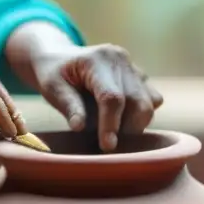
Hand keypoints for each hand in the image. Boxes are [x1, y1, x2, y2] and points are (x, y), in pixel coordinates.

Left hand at [31, 43, 163, 151]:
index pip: (112, 97)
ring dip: (136, 123)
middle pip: (139, 102)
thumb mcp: (51, 88)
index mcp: (97, 60)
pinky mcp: (140, 75)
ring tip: (113, 130)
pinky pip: (152, 99)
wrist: (60, 57)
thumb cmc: (53, 74)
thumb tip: (79, 127)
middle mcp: (120, 60)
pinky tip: (121, 118)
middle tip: (109, 144)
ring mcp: (133, 66)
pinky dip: (140, 114)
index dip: (111, 124)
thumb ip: (68, 106)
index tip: (107, 146)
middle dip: (129, 129)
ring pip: (150, 102)